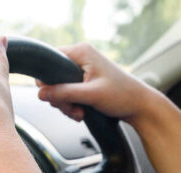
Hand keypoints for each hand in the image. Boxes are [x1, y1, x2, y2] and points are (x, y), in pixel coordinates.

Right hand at [37, 43, 159, 123]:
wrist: (140, 106)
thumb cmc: (122, 96)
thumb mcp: (90, 95)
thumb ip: (64, 93)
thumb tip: (40, 94)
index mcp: (81, 51)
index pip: (49, 60)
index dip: (46, 80)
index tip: (53, 97)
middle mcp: (81, 57)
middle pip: (53, 77)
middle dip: (59, 98)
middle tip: (72, 109)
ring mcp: (83, 69)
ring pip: (60, 88)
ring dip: (66, 104)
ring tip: (80, 113)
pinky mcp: (85, 81)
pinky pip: (68, 93)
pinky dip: (72, 105)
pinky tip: (81, 113)